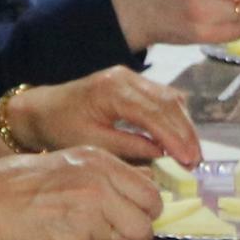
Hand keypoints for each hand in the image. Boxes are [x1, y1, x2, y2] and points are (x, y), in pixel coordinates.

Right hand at [0, 149, 157, 239]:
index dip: (149, 212)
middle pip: (143, 225)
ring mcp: (88, 215)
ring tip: (85, 234)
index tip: (142, 217)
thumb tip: (151, 189)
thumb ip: (115, 176)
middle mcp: (100, 187)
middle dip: (136, 236)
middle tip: (121, 236)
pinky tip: (62, 236)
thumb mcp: (81, 163)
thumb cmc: (40, 183)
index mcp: (104, 165)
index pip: (151, 195)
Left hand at [26, 64, 200, 165]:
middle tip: (196, 161)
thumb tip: (161, 154)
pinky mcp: (134, 83)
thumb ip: (128, 146)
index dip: (175, 138)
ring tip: (192, 154)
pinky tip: (181, 138)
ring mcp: (132, 78)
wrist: (43, 109)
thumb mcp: (91, 143)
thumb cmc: (61, 128)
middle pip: (168, 103)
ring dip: (184, 126)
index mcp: (113, 91)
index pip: (154, 114)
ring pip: (170, 99)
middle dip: (186, 133)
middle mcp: (126, 78)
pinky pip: (163, 97)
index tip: (189, 161)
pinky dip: (176, 118)